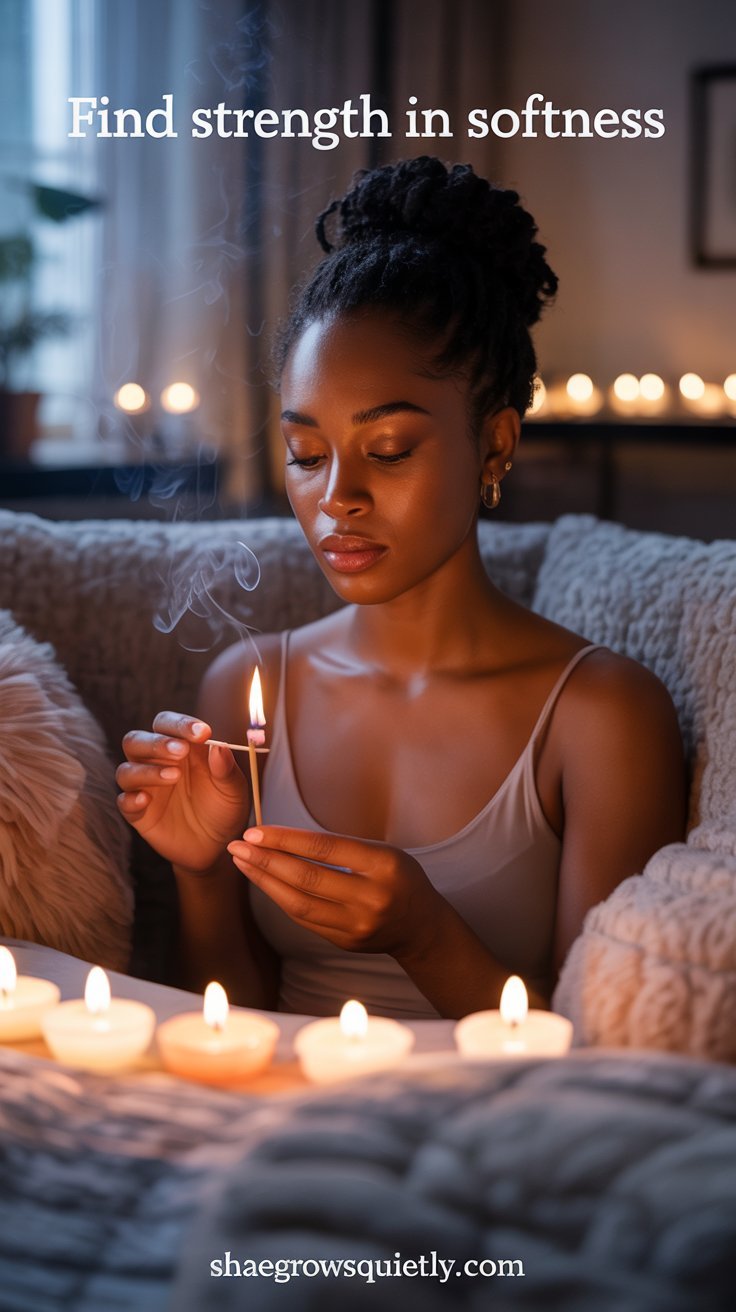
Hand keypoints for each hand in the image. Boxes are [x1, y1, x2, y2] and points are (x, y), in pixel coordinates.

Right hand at [117, 712, 249, 871]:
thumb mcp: (233, 790)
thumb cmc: (224, 809)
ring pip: (126, 770)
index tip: (202, 732)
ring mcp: (145, 787)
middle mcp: (156, 763)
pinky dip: (131, 799)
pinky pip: (123, 801)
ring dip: (146, 770)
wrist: (217, 846)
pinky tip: (146, 799)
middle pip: (136, 740)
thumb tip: (219, 746)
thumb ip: (226, 769)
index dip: (181, 724)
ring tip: (174, 777)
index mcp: (179, 748)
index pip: (167, 724)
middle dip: (156, 743)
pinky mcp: (138, 813)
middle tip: (181, 750)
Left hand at [227, 825, 442, 958]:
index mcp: (383, 865)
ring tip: (243, 863)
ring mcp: (358, 925)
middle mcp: (371, 898)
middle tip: (238, 846)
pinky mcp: (345, 943)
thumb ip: (339, 848)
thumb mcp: (381, 852)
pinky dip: (281, 899)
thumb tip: (282, 838)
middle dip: (266, 860)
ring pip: (299, 904)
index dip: (286, 839)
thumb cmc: (397, 876)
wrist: (420, 925)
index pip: (324, 848)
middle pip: (307, 878)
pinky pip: (305, 919)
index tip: (255, 831)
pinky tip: (265, 882)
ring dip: (265, 882)